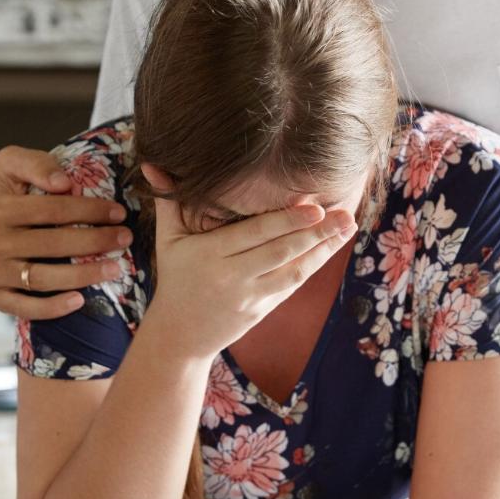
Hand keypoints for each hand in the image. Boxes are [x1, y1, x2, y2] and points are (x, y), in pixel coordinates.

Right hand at [0, 146, 130, 319]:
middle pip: (52, 244)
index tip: (118, 212)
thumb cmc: (1, 193)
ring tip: (115, 268)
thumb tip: (64, 182)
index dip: (89, 210)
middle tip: (125, 239)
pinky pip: (25, 308)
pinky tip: (80, 301)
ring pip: (43, 278)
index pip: (52, 210)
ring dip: (83, 275)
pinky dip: (52, 308)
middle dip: (95, 242)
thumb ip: (36, 163)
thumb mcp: (10, 164)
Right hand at [138, 164, 357, 359]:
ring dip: (324, 250)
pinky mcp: (263, 309)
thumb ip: (168, 201)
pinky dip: (314, 265)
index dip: (286, 221)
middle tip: (344, 214)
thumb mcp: (167, 241)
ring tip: (348, 228)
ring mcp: (250, 296)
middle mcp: (232, 277)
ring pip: (293, 271)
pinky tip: (332, 247)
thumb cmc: (175, 278)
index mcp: (209, 255)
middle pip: (280, 252)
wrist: (179, 335)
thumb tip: (151, 162)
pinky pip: (292, 285)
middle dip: (315, 233)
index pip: (254, 234)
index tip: (313, 206)